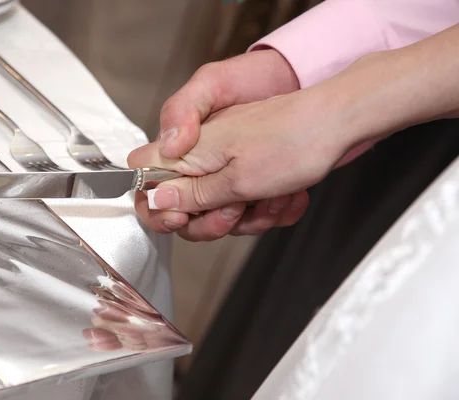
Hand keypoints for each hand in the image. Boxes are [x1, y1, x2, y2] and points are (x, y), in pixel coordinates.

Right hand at [130, 50, 309, 240]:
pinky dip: (267, 207)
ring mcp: (226, 163)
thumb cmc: (293, 139)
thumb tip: (156, 199)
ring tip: (273, 199)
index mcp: (190, 148)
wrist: (339, 122)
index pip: (143, 174)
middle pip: (182, 203)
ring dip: (248, 215)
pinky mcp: (249, 171)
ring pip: (217, 208)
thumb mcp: (237, 176)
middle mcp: (202, 154)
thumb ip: (192, 191)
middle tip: (235, 211)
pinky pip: (245, 203)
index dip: (155, 202)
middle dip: (211, 219)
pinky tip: (288, 198)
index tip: (181, 217)